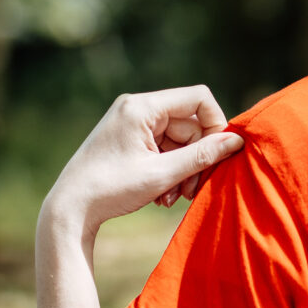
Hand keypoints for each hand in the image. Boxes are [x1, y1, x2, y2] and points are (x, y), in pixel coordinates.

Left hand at [42, 86, 242, 233]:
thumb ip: (202, 155)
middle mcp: (137, 108)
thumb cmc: (112, 188)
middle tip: (192, 191)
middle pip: (189, 124)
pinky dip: (168, 170)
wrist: (71, 208)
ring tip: (172, 198)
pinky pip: (163, 148)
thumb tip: (236, 141)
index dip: (216, 125)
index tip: (219, 155)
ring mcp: (132, 123)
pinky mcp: (129, 139)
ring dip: (182, 170)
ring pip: (178, 140)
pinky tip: (162, 195)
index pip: (199, 99)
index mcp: (142, 107)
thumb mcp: (162, 174)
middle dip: (196, 158)